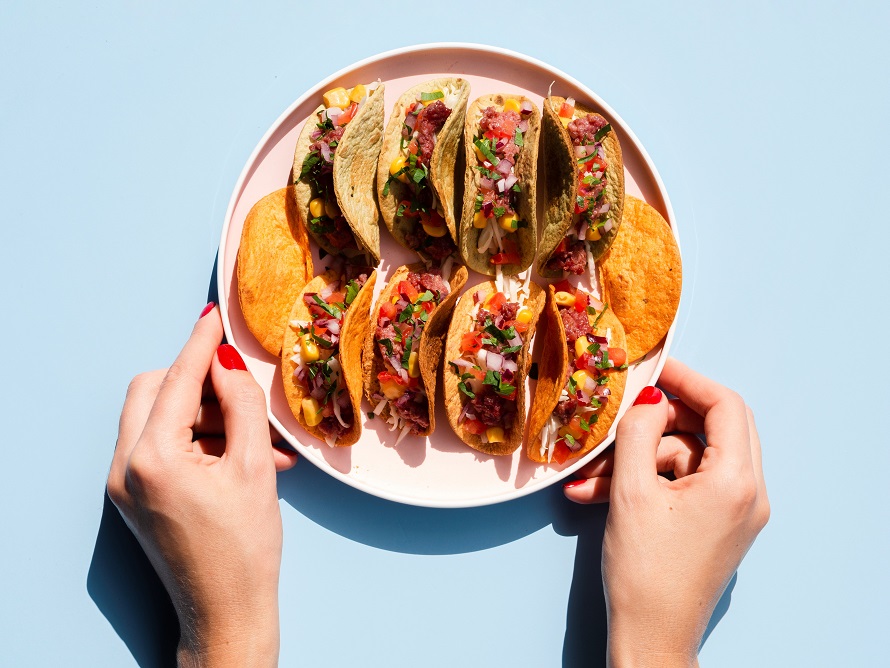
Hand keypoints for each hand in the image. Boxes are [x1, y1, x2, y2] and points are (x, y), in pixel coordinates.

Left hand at [106, 305, 296, 666]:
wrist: (225, 612)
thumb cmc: (244, 549)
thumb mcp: (253, 467)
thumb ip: (239, 403)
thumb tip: (226, 361)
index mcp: (153, 457)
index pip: (177, 378)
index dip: (200, 344)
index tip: (214, 316)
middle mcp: (125, 466)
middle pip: (153, 390)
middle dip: (198, 380)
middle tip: (239, 387)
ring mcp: (124, 483)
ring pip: (157, 416)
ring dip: (204, 414)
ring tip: (256, 438)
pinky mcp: (133, 495)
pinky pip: (159, 444)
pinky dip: (197, 439)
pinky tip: (241, 455)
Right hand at [564, 358, 768, 666]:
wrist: (651, 636)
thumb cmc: (644, 570)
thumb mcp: (632, 491)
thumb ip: (638, 432)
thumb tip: (649, 397)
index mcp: (737, 481)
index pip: (726, 405)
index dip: (688, 379)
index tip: (654, 368)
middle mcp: (748, 494)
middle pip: (710, 429)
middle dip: (659, 421)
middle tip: (623, 416)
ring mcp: (735, 511)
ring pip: (688, 458)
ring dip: (639, 459)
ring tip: (591, 477)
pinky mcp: (717, 525)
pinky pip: (684, 484)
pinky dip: (646, 482)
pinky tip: (599, 493)